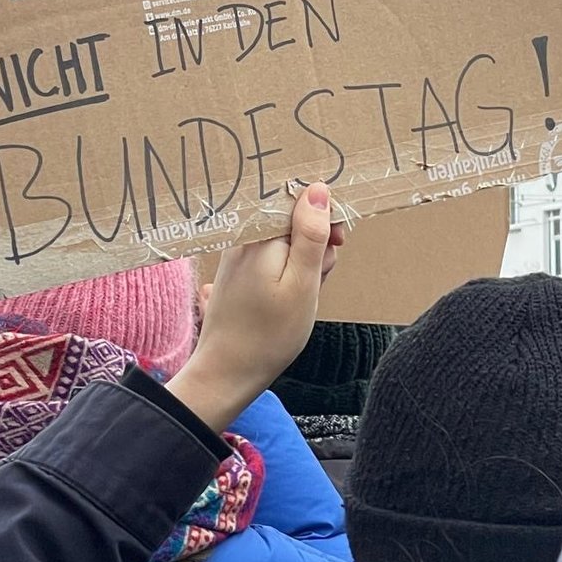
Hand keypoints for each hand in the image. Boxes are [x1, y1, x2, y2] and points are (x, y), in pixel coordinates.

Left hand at [169, 183, 341, 430]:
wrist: (227, 372)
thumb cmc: (269, 334)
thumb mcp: (303, 283)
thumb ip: (311, 234)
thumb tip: (318, 189)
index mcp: (262, 235)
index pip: (303, 202)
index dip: (325, 223)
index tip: (335, 248)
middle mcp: (246, 237)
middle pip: (296, 224)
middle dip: (314, 250)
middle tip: (313, 283)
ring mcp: (238, 254)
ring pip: (288, 245)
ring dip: (303, 267)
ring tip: (299, 298)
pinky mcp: (237, 272)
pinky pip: (273, 261)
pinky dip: (287, 278)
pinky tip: (284, 301)